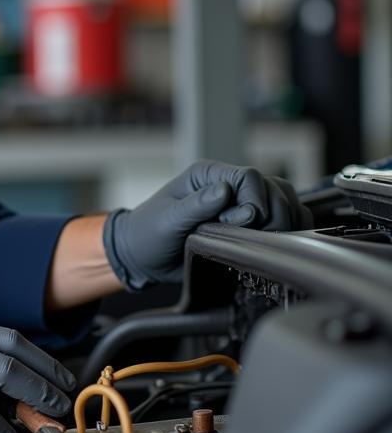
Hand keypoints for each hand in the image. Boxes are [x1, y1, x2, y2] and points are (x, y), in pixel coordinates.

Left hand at [103, 159, 312, 290]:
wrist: (144, 257)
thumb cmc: (148, 234)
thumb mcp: (167, 220)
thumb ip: (197, 206)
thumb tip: (225, 190)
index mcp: (208, 175)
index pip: (250, 177)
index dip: (254, 202)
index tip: (240, 225)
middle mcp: (228, 184)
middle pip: (274, 189)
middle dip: (271, 215)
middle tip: (249, 238)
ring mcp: (241, 203)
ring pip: (284, 201)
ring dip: (283, 222)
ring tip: (263, 242)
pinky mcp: (249, 223)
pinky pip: (283, 218)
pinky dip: (289, 229)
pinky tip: (278, 244)